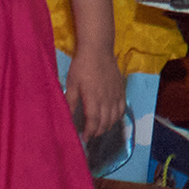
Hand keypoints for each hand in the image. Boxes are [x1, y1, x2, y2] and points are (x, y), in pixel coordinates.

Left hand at [68, 50, 129, 165]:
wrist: (98, 49)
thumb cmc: (82, 66)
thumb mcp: (72, 83)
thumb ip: (70, 101)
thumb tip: (66, 117)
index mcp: (93, 98)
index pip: (93, 121)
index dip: (89, 132)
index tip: (84, 139)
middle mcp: (107, 99)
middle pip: (105, 122)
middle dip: (97, 132)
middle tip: (89, 135)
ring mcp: (116, 95)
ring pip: (114, 118)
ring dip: (107, 126)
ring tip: (98, 129)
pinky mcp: (121, 90)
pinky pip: (122, 109)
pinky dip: (117, 118)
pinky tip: (111, 119)